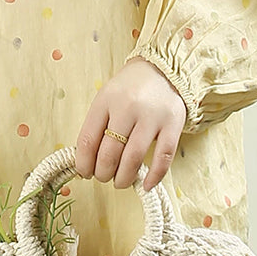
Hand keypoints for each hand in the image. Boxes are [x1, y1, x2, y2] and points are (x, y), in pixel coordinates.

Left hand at [74, 57, 186, 190]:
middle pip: (110, 152)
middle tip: (103, 177)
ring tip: (120, 182)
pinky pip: (163, 157)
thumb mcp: (106, 99)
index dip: (83, 163)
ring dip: (124, 177)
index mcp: (106, 100)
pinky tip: (146, 185)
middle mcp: (128, 107)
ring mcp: (152, 116)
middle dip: (103, 173)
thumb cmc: (129, 90)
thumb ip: (97, 125)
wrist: (162, 70)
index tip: (85, 173)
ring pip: (133, 157)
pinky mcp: (173, 125)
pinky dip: (154, 176)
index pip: (88, 140)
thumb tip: (87, 163)